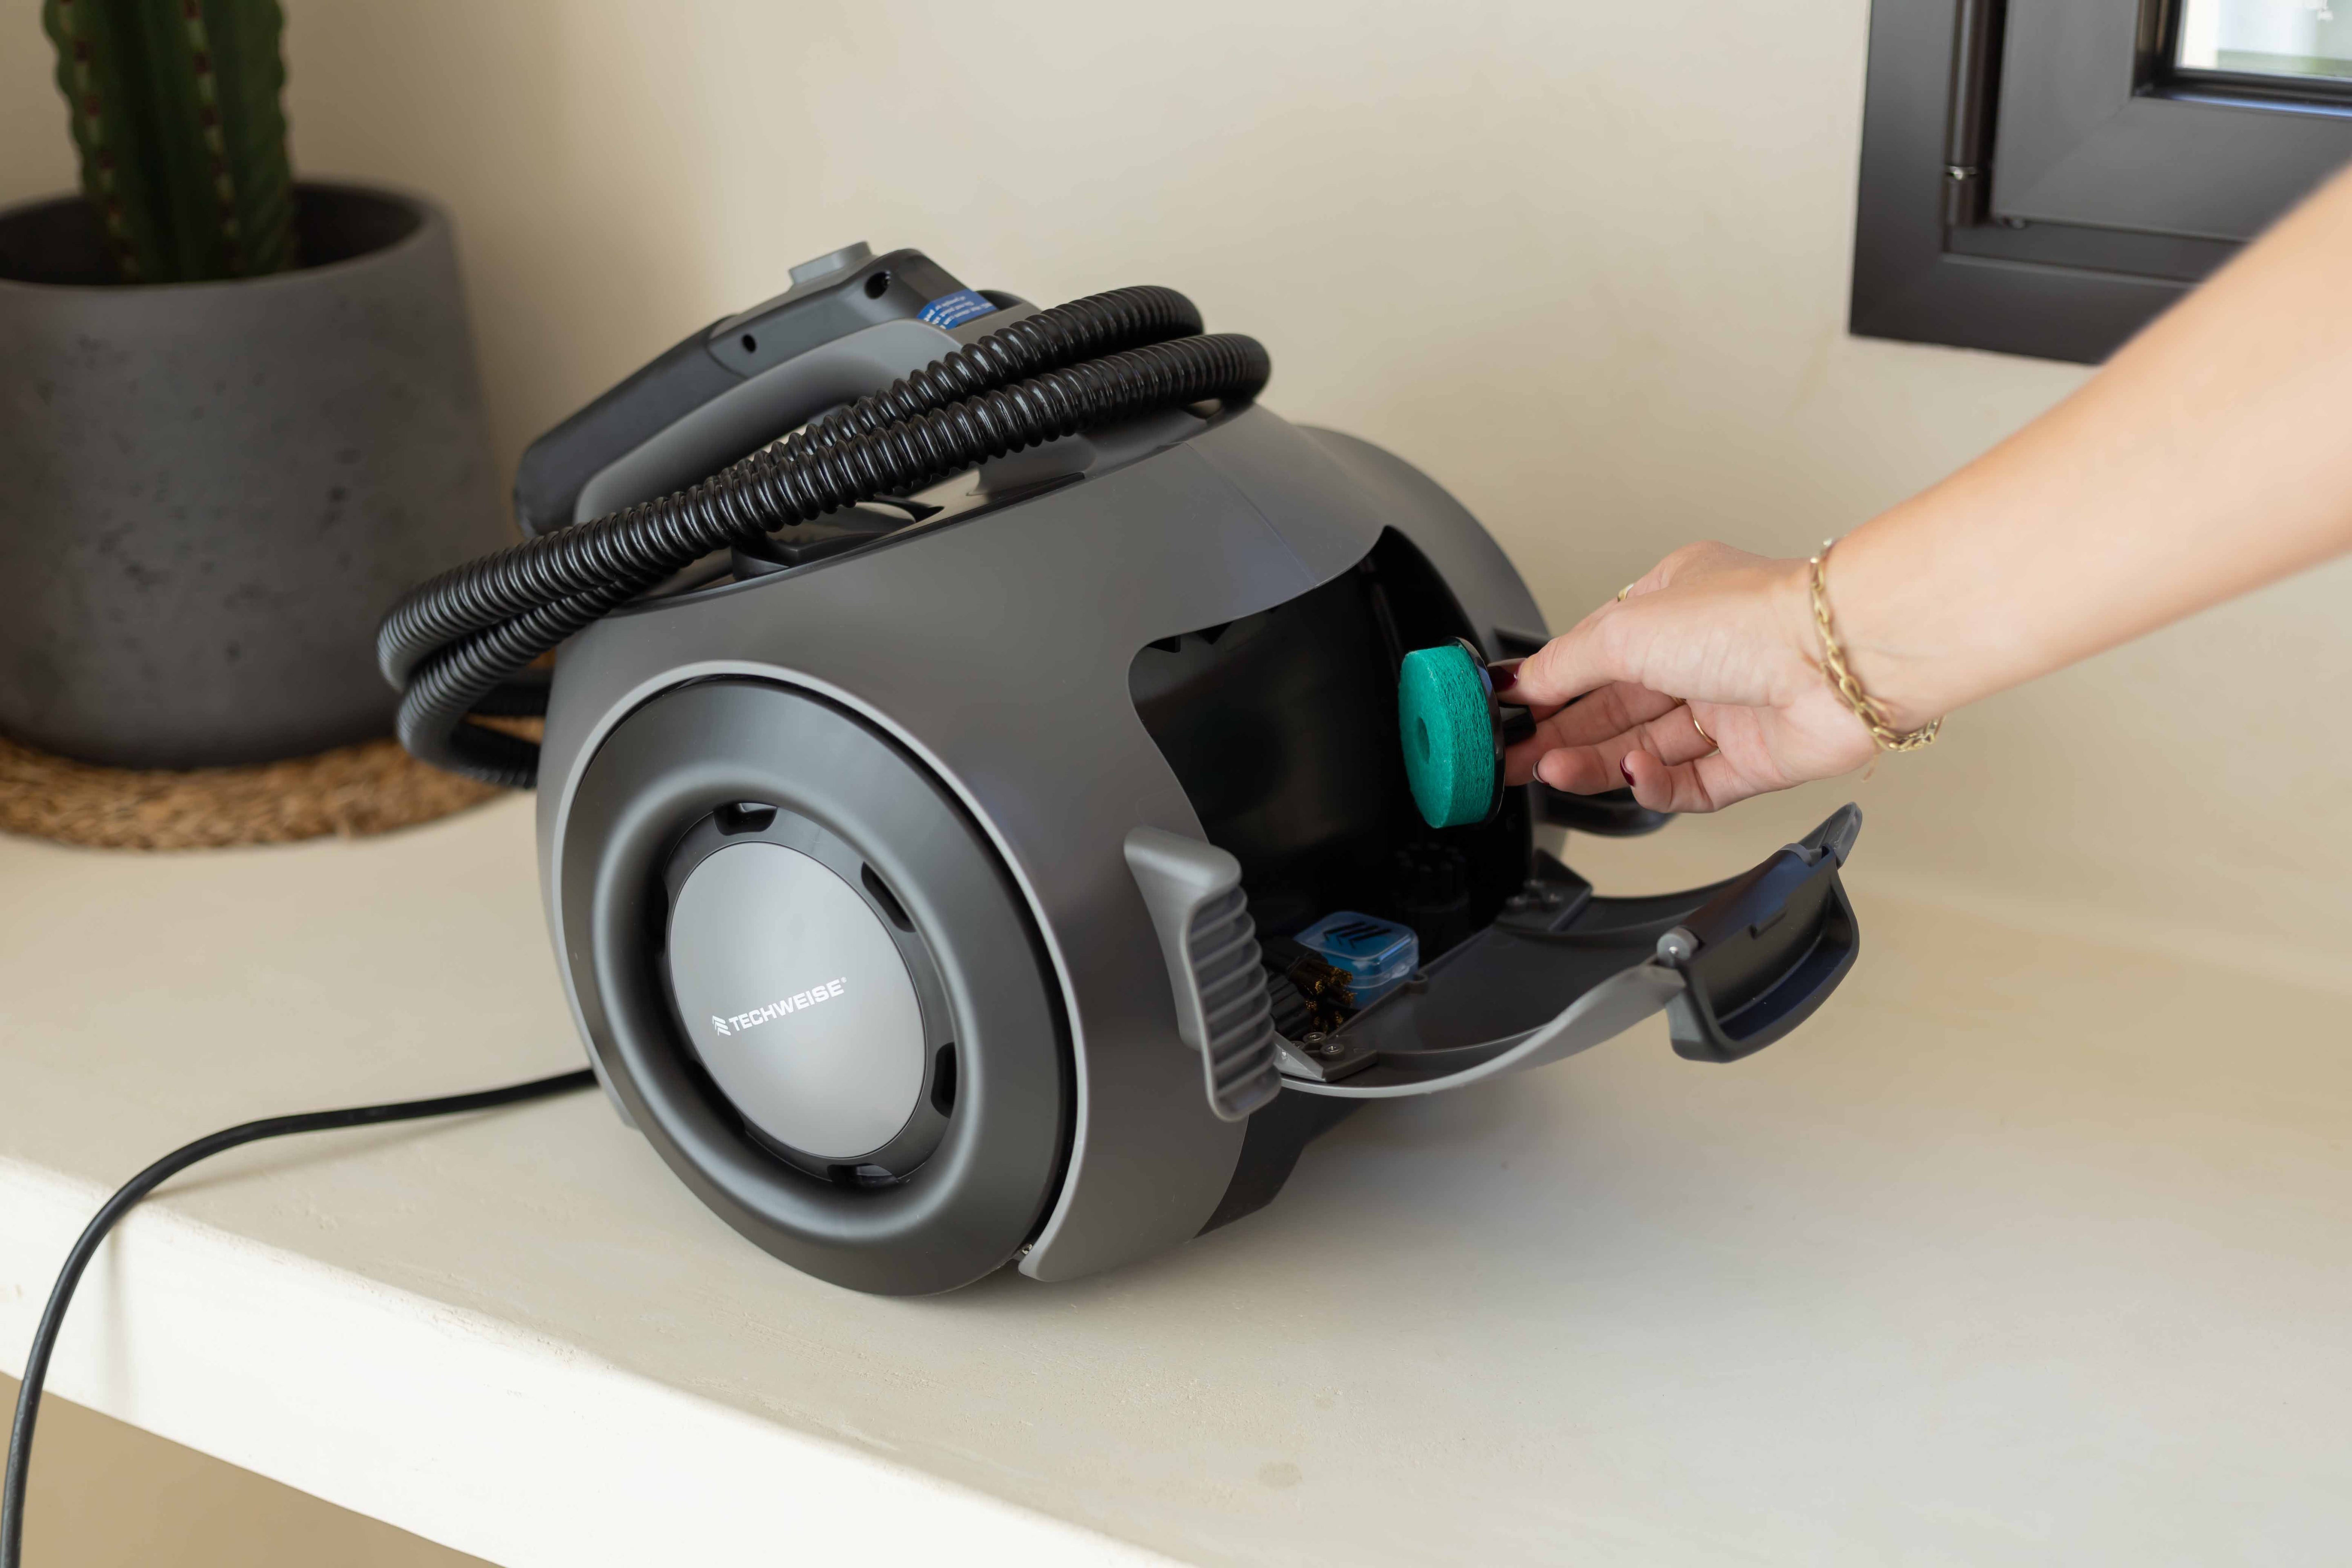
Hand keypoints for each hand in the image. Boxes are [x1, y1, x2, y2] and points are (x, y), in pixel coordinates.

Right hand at [1497, 542, 1875, 812]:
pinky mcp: (1752, 761)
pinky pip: (1689, 785)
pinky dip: (1656, 785)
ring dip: (1598, 763)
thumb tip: (1519, 684)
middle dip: (1560, 736)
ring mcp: (1728, 710)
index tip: (1508, 715)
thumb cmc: (1751, 619)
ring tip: (1555, 772)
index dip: (1549, 687)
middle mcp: (1702, 655)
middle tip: (1513, 761)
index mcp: (1672, 605)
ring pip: (1645, 749)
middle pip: (1614, 709)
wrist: (1841, 662)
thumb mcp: (1626, 629)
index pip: (1594, 654)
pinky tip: (1634, 776)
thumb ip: (1566, 663)